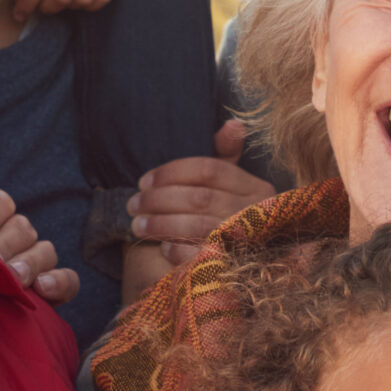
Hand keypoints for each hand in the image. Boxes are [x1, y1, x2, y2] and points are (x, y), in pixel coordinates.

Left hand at [0, 178, 79, 305]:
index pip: (1, 203)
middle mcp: (12, 236)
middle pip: (23, 229)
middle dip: (2, 246)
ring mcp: (30, 264)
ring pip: (46, 252)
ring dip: (29, 263)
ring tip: (12, 278)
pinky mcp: (45, 295)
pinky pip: (69, 281)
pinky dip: (60, 282)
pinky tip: (42, 288)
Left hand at [129, 121, 277, 263]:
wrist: (256, 267)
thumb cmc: (236, 217)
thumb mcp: (235, 185)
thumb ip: (228, 157)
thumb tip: (233, 123)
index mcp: (257, 188)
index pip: (210, 169)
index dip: (172, 173)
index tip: (143, 181)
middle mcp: (256, 213)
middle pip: (200, 197)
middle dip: (160, 200)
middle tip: (133, 205)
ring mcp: (248, 242)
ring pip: (198, 226)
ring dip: (161, 224)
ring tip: (137, 225)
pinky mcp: (236, 267)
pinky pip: (202, 257)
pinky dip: (179, 251)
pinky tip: (162, 248)